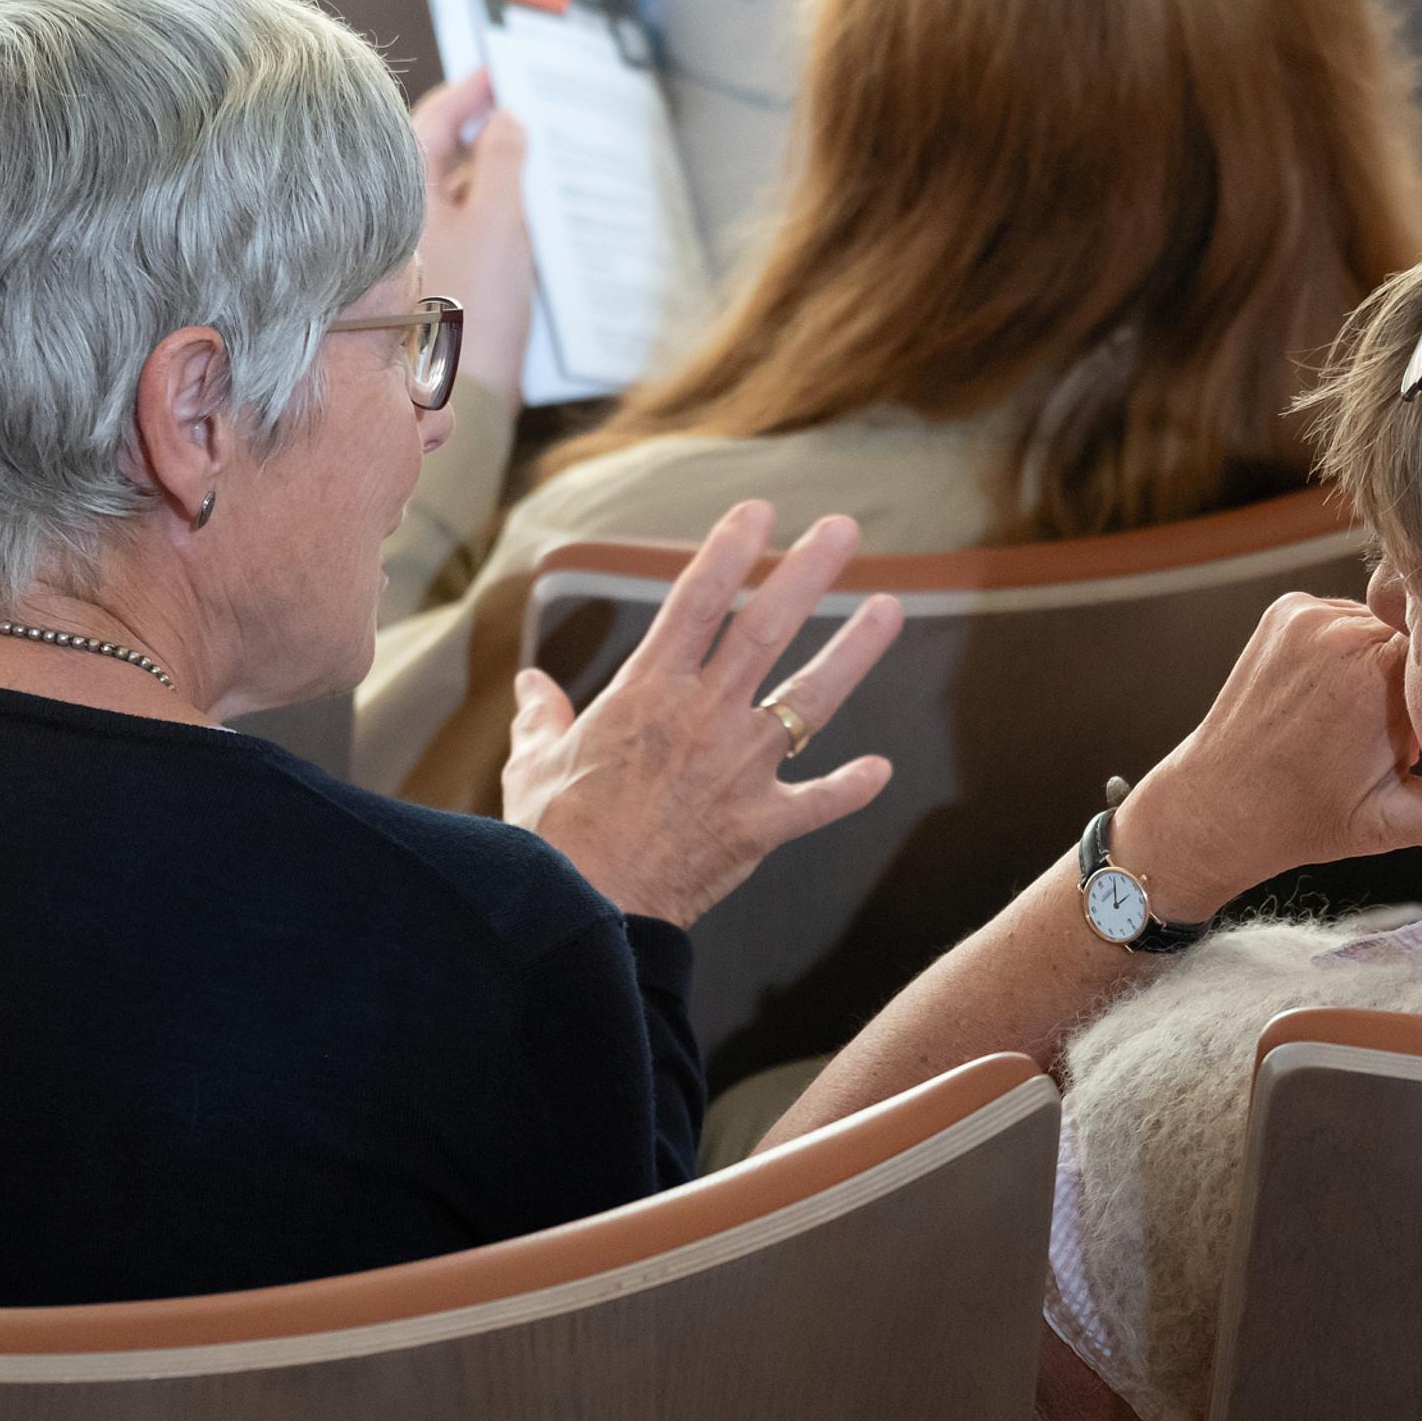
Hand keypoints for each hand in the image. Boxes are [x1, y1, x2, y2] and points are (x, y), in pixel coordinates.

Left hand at [411, 72, 535, 402]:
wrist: (464, 391)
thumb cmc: (474, 307)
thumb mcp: (499, 221)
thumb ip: (504, 161)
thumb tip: (506, 118)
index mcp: (402, 189)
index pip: (433, 119)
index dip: (470, 90)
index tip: (499, 68)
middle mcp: (400, 213)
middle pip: (442, 152)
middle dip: (482, 125)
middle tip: (519, 100)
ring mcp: (417, 245)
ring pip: (456, 189)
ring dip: (492, 166)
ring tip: (532, 146)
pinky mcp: (437, 274)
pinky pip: (465, 223)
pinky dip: (493, 205)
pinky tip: (523, 204)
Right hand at [502, 502, 903, 923]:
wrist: (582, 909)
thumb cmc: (551, 836)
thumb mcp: (534, 763)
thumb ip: (542, 717)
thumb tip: (531, 686)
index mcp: (647, 693)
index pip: (695, 601)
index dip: (729, 551)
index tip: (759, 511)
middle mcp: (703, 717)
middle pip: (766, 628)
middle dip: (808, 573)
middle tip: (844, 530)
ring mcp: (739, 768)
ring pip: (810, 699)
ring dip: (854, 651)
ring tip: (890, 608)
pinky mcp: (760, 824)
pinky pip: (819, 803)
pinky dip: (851, 788)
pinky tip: (882, 769)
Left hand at [1110, 594, 1421, 922]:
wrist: (1216, 805)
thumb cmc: (1303, 819)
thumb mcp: (1393, 825)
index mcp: (1371, 675)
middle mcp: (1338, 631)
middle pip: (1416, 638)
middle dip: (1417, 684)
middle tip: (1395, 739)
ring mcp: (1305, 614)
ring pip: (1381, 625)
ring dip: (1382, 664)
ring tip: (1358, 721)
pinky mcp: (1285, 610)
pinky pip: (1344, 617)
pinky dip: (1349, 651)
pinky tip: (1332, 697)